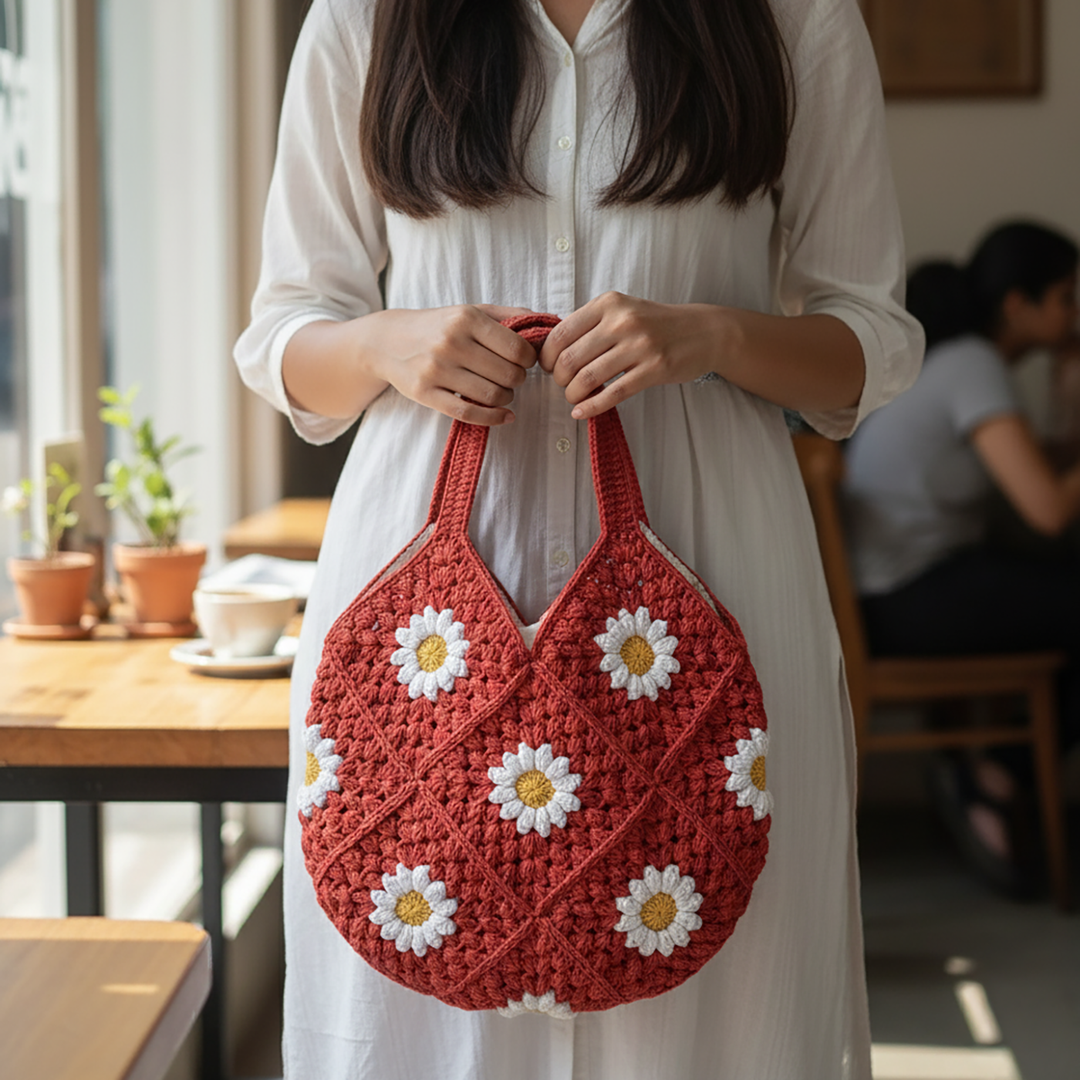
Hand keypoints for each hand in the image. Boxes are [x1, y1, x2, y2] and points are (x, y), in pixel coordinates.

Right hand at [365, 304, 538, 424]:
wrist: (388, 340)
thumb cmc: (438, 326)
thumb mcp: (471, 311)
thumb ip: (509, 315)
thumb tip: (549, 324)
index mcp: (466, 319)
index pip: (517, 349)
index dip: (529, 360)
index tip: (524, 362)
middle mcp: (451, 342)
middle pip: (508, 375)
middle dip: (518, 380)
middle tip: (512, 378)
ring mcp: (436, 369)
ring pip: (492, 395)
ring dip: (506, 398)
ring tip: (502, 392)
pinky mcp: (425, 393)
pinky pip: (468, 413)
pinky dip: (493, 418)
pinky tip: (504, 416)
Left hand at [537, 292, 719, 417]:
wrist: (703, 332)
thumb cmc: (655, 324)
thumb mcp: (622, 311)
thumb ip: (590, 325)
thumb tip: (551, 350)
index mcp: (608, 303)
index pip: (561, 333)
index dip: (547, 356)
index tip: (549, 367)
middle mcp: (622, 321)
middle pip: (571, 358)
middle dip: (559, 378)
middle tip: (564, 385)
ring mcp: (640, 345)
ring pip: (588, 378)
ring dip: (573, 394)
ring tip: (574, 398)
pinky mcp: (654, 369)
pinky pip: (613, 394)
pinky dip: (592, 407)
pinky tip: (582, 413)